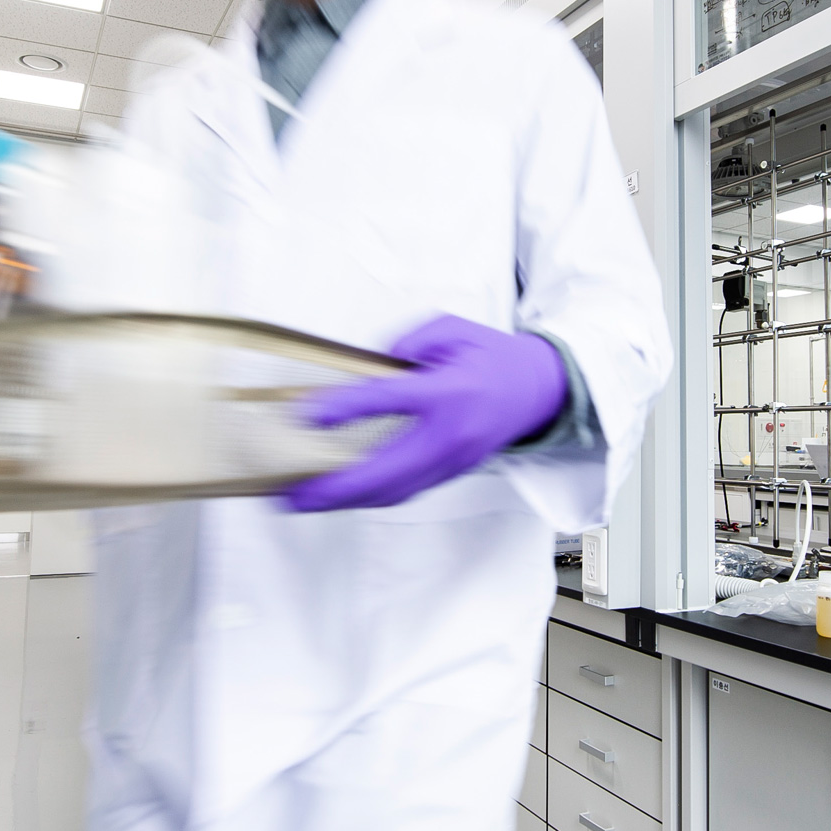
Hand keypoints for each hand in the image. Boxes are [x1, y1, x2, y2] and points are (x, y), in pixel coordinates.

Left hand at [287, 314, 568, 511]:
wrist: (539, 391)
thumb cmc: (491, 357)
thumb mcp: (452, 329)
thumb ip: (409, 342)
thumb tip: (371, 365)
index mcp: (449, 392)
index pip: (389, 401)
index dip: (346, 409)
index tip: (307, 416)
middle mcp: (450, 435)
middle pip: (386, 470)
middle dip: (336, 487)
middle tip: (292, 493)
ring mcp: (452, 462)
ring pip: (394, 491)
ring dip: (346, 500)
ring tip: (304, 500)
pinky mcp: (451, 474)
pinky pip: (405, 491)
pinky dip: (369, 496)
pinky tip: (341, 495)